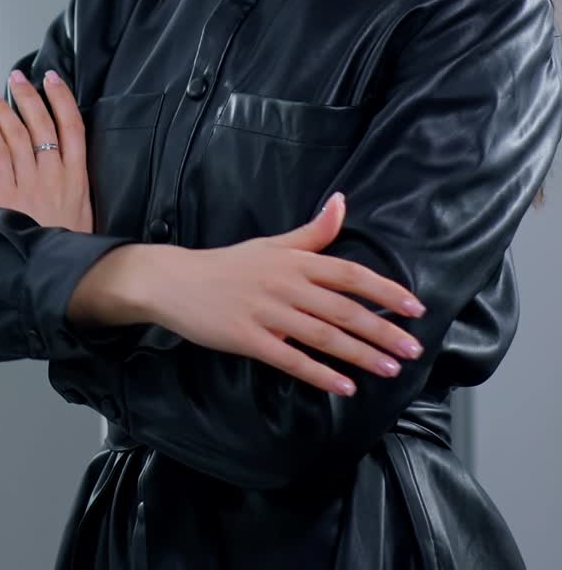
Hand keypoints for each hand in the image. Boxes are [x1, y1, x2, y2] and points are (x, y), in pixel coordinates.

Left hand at [0, 69, 91, 233]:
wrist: (57, 275)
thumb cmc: (70, 248)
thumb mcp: (87, 215)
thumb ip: (77, 188)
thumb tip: (70, 164)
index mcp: (78, 179)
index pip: (73, 127)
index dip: (62, 99)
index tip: (54, 80)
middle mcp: (55, 176)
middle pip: (42, 123)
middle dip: (29, 95)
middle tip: (18, 77)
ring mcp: (31, 184)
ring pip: (17, 134)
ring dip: (5, 109)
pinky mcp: (7, 195)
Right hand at [150, 193, 428, 396]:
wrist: (174, 281)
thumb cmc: (227, 265)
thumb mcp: (270, 244)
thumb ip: (312, 232)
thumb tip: (342, 202)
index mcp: (292, 260)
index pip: (349, 273)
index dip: (384, 291)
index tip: (415, 309)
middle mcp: (284, 284)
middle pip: (343, 308)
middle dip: (382, 331)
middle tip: (413, 351)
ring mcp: (266, 312)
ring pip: (323, 335)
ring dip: (360, 355)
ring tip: (390, 370)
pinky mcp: (247, 338)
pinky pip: (291, 359)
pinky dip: (320, 374)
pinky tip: (344, 387)